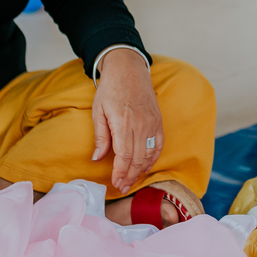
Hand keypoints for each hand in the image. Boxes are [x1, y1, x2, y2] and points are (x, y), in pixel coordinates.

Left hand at [93, 48, 163, 194]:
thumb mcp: (98, 111)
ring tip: (132, 180)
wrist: (128, 69)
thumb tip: (98, 158)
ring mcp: (152, 123)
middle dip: (130, 176)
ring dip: (140, 170)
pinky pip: (159, 145)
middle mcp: (140, 125)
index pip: (124, 156)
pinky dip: (153, 158)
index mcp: (123, 123)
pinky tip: (146, 166)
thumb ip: (100, 136)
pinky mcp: (158, 121)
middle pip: (137, 159)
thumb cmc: (110, 89)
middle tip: (122, 187)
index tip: (116, 183)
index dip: (120, 172)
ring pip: (149, 154)